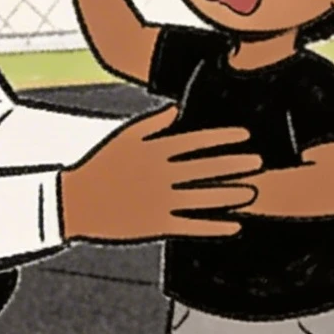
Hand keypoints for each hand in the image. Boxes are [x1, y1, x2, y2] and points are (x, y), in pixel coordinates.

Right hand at [58, 105, 259, 241]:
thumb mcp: (124, 137)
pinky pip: (192, 225)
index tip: (244, 136)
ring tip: (251, 191)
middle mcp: (162, 175)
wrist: (76, 201)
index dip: (223, 137)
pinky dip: (215, 226)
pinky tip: (233, 225)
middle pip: (206, 168)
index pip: (196, 141)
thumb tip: (177, 108)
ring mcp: (161, 200)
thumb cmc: (99, 166)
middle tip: (258, 162)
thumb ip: (153, 123)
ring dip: (230, 194)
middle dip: (235, 164)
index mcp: (154, 151)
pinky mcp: (157, 224)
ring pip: (203, 197)